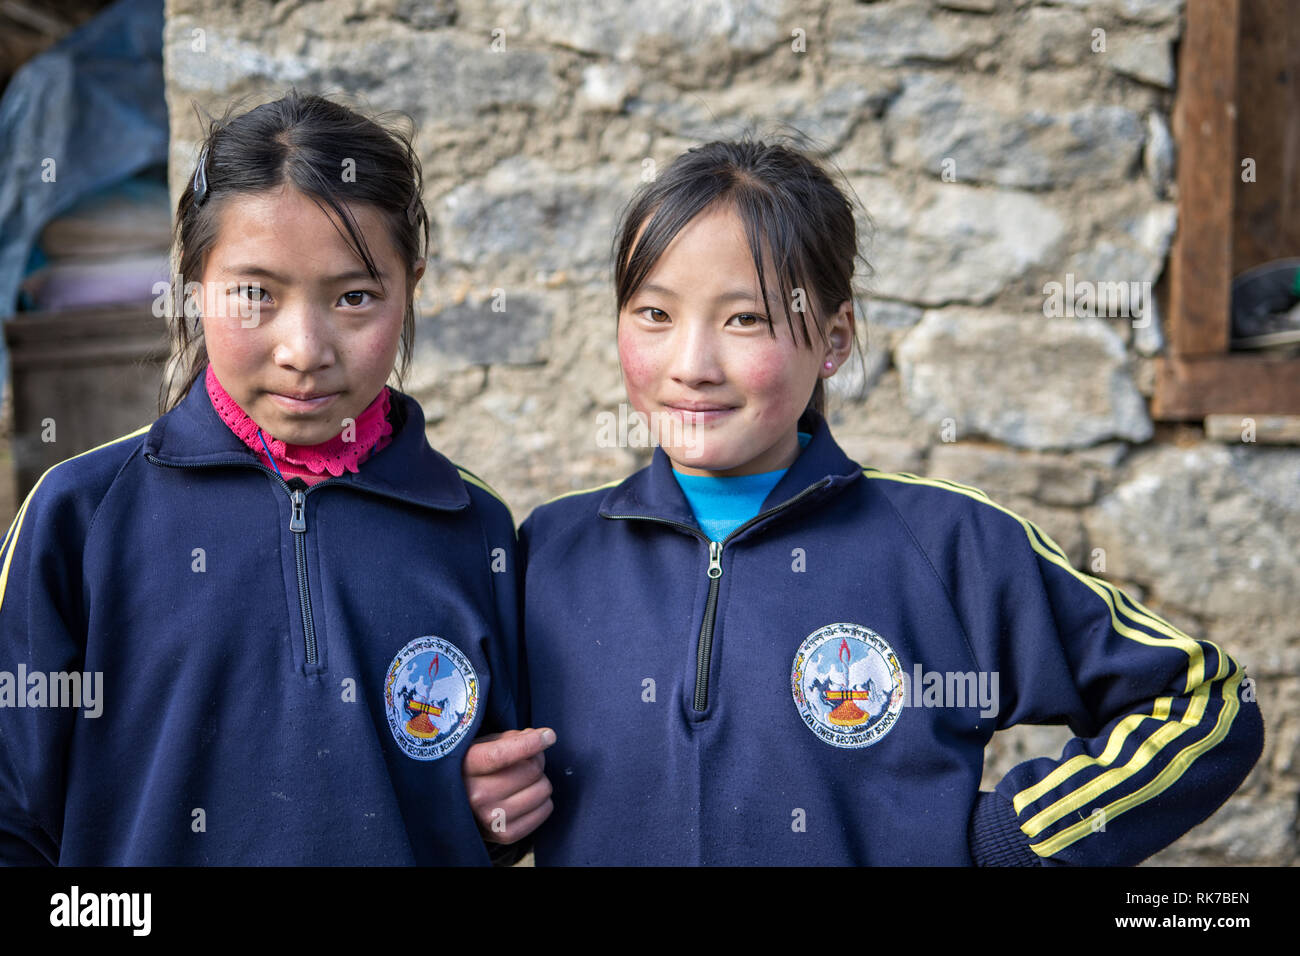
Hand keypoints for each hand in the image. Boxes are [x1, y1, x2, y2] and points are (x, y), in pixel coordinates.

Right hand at [463, 727, 555, 843]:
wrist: (458, 808)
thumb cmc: (475, 769)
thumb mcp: (483, 745)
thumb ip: (510, 738)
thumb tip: (541, 738)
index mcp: (467, 767)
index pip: (501, 755)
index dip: (530, 743)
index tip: (549, 736)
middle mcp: (477, 795)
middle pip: (531, 770)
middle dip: (537, 760)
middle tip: (528, 762)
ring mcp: (491, 818)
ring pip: (542, 789)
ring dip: (540, 781)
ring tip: (524, 781)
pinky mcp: (506, 834)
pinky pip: (545, 809)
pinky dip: (542, 800)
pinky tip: (526, 797)